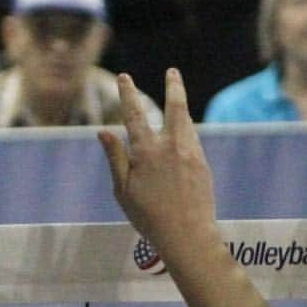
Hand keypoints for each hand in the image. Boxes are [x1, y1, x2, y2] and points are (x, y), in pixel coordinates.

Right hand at [98, 69, 219, 264]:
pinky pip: (194, 140)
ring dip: (181, 108)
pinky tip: (185, 130)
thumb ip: (115, 157)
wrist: (188, 235)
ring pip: (187, 123)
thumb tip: (103, 131)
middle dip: (173, 87)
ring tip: (177, 96)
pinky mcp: (203, 165)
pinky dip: (187, 130)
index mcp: (146, 152)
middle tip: (173, 72)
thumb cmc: (150, 217)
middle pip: (175, 107)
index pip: (133, 114)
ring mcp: (190, 154)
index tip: (124, 77)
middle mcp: (171, 147)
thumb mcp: (123, 190)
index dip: (127, 93)